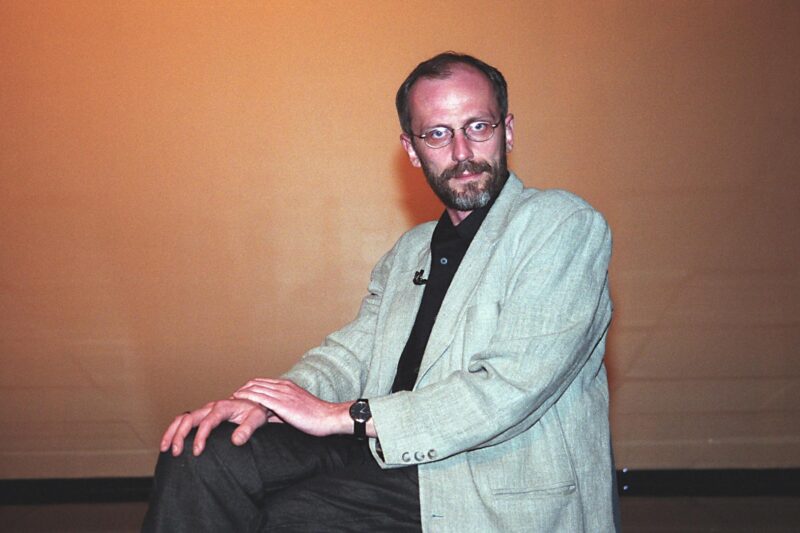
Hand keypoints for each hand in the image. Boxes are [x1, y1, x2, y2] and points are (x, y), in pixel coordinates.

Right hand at [160, 398, 269, 456]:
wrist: (253, 405)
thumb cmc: (255, 412)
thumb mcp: (257, 418)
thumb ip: (247, 429)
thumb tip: (236, 440)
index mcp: (223, 407)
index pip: (207, 421)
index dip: (200, 436)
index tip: (197, 451)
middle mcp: (211, 407)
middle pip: (189, 418)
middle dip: (180, 435)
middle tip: (176, 452)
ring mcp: (205, 411)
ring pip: (182, 418)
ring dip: (172, 432)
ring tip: (165, 448)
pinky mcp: (202, 415)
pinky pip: (184, 420)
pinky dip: (174, 429)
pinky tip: (169, 442)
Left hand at [233, 378, 350, 436]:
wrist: (328, 417)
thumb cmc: (316, 417)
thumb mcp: (298, 408)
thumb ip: (284, 409)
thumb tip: (271, 416)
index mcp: (288, 386)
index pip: (263, 382)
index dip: (249, 387)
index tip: (240, 394)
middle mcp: (284, 386)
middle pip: (256, 383)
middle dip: (242, 389)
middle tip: (232, 397)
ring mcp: (282, 393)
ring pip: (255, 388)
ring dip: (241, 392)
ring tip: (231, 399)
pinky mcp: (282, 404)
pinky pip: (260, 397)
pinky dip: (247, 397)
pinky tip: (238, 400)